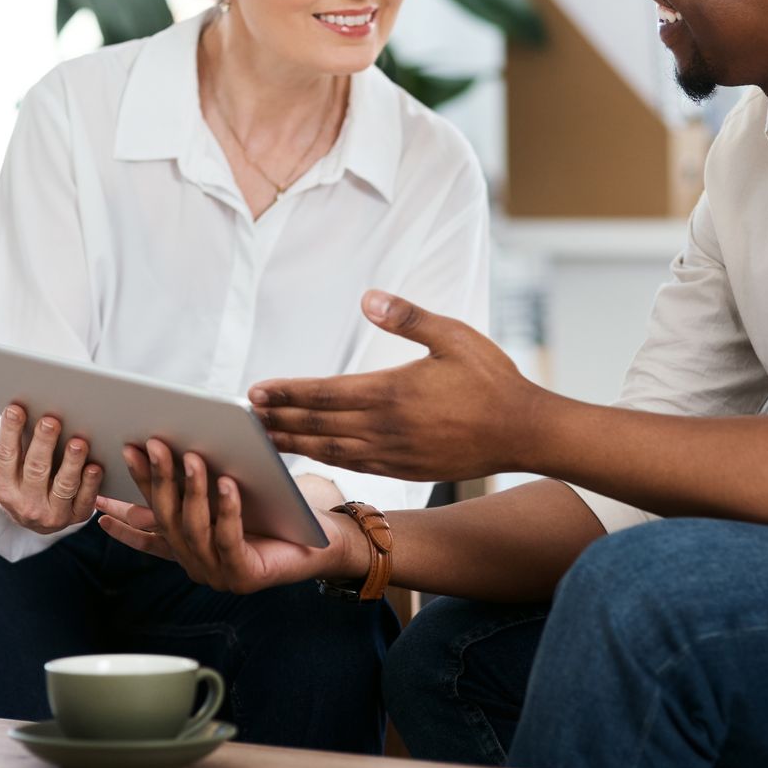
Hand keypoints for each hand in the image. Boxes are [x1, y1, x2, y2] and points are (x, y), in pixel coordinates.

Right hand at [0, 404, 103, 533]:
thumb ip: (20, 444)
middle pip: (36, 469)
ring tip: (78, 442)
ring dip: (71, 463)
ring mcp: (51, 514)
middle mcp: (25, 504)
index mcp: (4, 487)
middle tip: (51, 421)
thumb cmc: (25, 481)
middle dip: (44, 443)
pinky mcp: (75, 517)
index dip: (10, 431)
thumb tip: (28, 405)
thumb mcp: (13, 469)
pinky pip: (85, 500)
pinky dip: (91, 483)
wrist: (36, 521)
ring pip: (63, 486)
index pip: (5, 455)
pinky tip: (95, 467)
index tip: (16, 409)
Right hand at [95, 439, 363, 593]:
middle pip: (167, 519)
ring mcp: (219, 574)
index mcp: (190, 549)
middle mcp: (198, 565)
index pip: (148, 533)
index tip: (96, 500)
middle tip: (152, 445)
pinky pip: (229, 539)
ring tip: (192, 457)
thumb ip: (195, 487)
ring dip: (190, 490)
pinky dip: (225, 509)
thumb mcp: (228, 497)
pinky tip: (225, 484)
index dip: (121, 518)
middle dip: (157, 480)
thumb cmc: (277, 515)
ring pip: (194, 529)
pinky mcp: (245, 576)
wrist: (323, 543)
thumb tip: (164, 458)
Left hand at [250, 290, 546, 481]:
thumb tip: (369, 298)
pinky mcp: (405, 470)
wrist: (524, 432)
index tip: (256, 391)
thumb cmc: (492, 379)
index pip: (324, 393)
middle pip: (318, 426)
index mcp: (392, 392)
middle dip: (278, 421)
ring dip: (294, 444)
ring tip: (263, 440)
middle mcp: (386, 428)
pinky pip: (355, 466)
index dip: (287, 393)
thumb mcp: (453, 335)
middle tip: (243, 419)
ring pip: (330, 451)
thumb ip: (408, 317)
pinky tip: (312, 455)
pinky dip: (326, 461)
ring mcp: (394, 454)